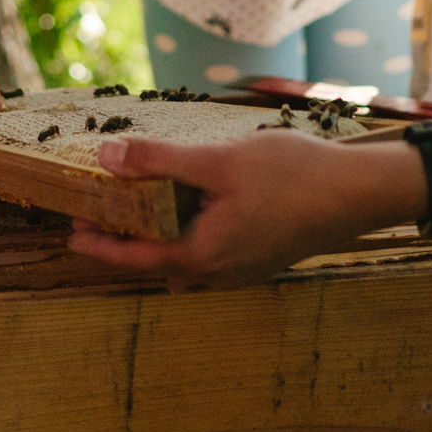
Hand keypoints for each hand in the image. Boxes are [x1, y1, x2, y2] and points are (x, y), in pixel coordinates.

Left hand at [66, 132, 420, 287]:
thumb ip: (161, 161)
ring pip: (185, 260)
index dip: (100, 245)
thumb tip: (107, 158)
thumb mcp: (219, 161)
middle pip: (158, 262)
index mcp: (204, 256)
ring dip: (159, 236)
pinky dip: (188, 233)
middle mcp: (220, 273)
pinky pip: (210, 253)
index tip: (71, 232)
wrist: (359, 193)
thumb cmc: (293, 175)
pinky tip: (192, 206)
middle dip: (126, 239)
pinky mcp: (260, 257)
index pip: (134, 258)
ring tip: (140, 207)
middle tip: (99, 212)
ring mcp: (243, 269)